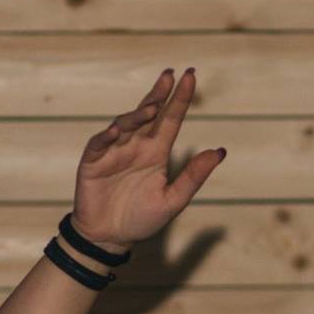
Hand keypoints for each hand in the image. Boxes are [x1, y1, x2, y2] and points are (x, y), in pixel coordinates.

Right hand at [67, 69, 224, 252]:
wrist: (110, 238)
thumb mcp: (173, 200)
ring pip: (125, 124)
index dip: (179, 98)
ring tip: (150, 108)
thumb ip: (194, 176)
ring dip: (136, 115)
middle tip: (169, 75)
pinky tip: (117, 130)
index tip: (190, 75)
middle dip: (158, 94)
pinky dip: (107, 137)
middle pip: (148, 113)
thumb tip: (220, 151)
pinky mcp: (93, 162)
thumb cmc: (141, 219)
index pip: (170, 119)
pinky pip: (99, 144)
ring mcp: (113, 152)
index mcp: (156, 152)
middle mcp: (136, 146)